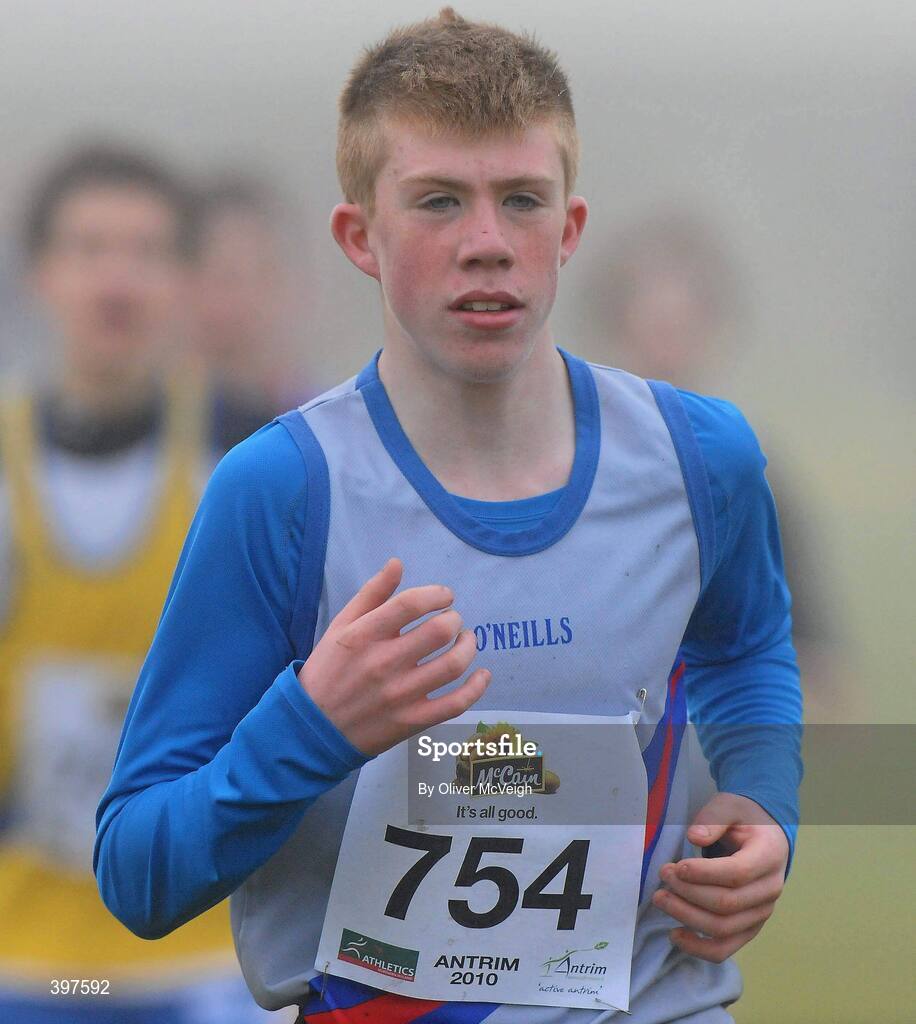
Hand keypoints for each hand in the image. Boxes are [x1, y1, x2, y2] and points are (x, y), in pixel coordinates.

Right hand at [298, 558, 489, 755]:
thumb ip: (371, 594)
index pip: (411, 604)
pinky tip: (482, 675)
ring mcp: (400, 695)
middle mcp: (384, 663)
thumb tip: (398, 563)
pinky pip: (455, 704)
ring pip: (453, 665)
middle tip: (452, 620)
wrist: (312, 730)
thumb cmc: (328, 671)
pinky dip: (476, 687)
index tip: (444, 596)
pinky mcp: (412, 721)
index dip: (437, 594)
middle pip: (439, 631)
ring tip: (465, 641)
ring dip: (468, 647)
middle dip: (454, 619)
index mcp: (364, 636)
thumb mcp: (340, 626)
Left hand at [652, 792, 788, 962]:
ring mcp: (761, 912)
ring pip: (724, 928)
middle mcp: (770, 889)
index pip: (737, 873)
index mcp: (769, 856)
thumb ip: (713, 818)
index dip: (704, 873)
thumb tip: (694, 837)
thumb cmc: (745, 819)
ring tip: (661, 899)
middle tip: (663, 876)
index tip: (676, 866)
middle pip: (727, 903)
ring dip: (688, 917)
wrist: (766, 835)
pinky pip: (726, 948)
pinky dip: (700, 948)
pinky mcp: (749, 927)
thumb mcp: (731, 806)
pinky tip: (675, 935)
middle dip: (688, 893)